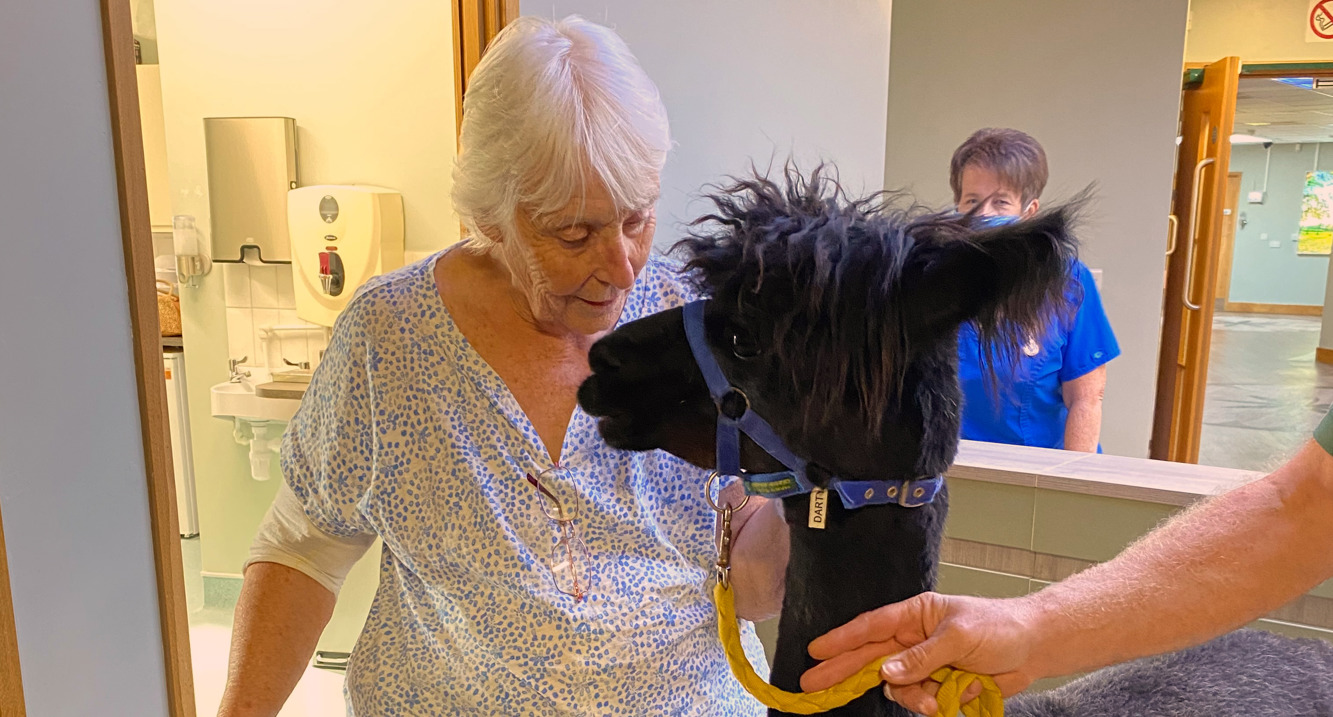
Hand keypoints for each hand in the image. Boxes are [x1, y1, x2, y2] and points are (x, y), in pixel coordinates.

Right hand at [799, 592, 1040, 714]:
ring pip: (899, 687)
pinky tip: (960, 692)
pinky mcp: (939, 685)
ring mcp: (925, 664)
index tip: (816, 650)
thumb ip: (922, 656)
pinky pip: (922, 700)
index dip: (841, 639)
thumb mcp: (959, 636)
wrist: (1034, 649)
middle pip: (870, 659)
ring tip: (941, 697)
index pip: (871, 627)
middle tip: (813, 686)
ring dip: (917, 696)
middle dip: (844, 672)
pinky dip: (937, 702)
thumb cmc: (999, 627)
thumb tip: (887, 673)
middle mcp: (914, 639)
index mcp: (916, 615)